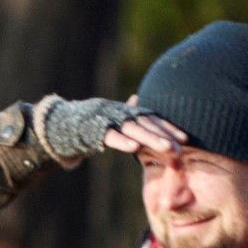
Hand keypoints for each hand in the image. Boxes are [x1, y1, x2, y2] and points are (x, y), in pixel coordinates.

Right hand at [32, 95, 183, 160]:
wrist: (62, 122)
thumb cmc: (91, 122)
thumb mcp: (111, 116)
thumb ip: (126, 112)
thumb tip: (136, 99)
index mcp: (127, 112)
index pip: (152, 119)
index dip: (168, 127)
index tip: (186, 138)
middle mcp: (120, 113)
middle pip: (147, 124)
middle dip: (165, 135)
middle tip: (181, 146)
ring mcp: (108, 120)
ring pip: (134, 130)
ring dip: (152, 139)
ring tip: (167, 148)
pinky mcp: (94, 130)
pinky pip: (110, 136)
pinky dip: (122, 141)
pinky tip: (135, 147)